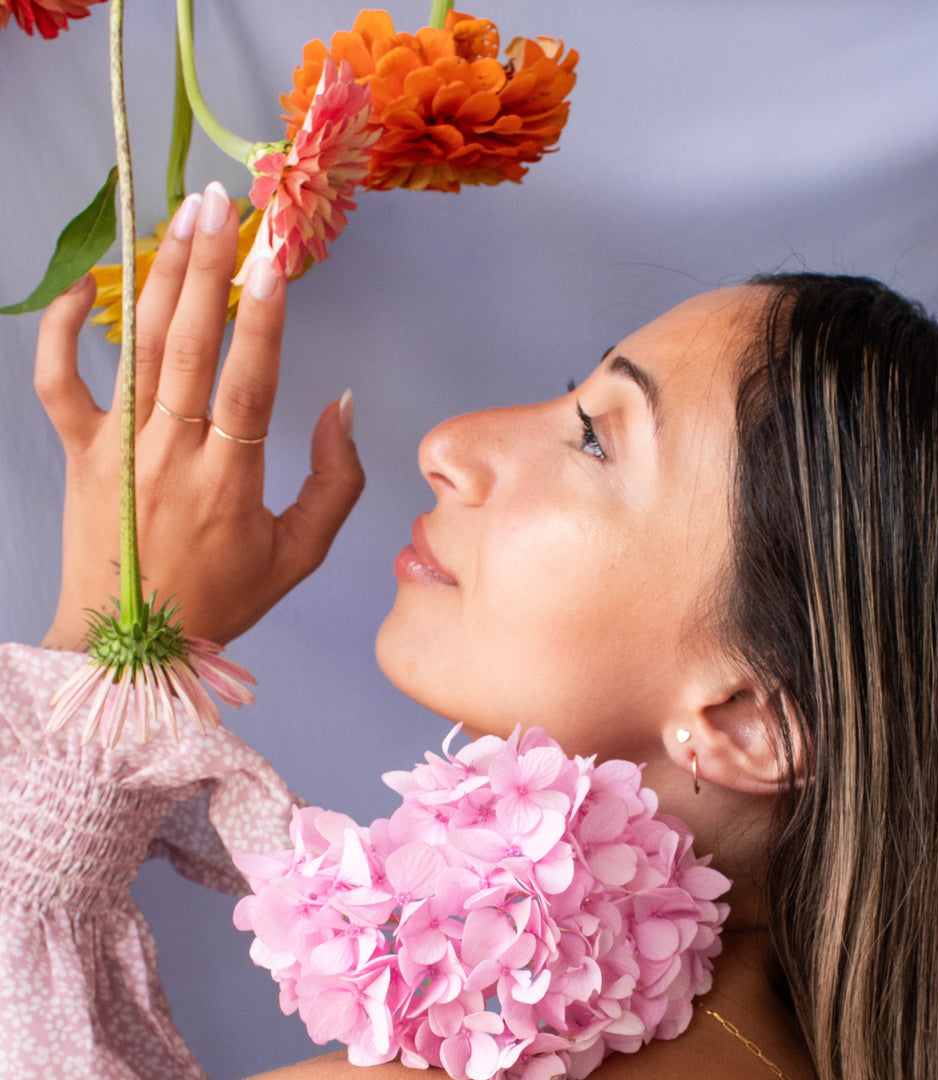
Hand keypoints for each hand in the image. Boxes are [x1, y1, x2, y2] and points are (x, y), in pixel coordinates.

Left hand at [35, 182, 364, 649]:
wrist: (132, 647)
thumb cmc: (224, 601)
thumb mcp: (300, 554)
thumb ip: (335, 482)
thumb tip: (343, 406)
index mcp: (230, 481)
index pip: (250, 383)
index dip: (263, 319)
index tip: (274, 258)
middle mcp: (170, 455)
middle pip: (190, 346)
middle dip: (209, 268)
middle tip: (225, 203)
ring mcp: (118, 449)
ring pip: (138, 350)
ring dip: (161, 278)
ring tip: (182, 217)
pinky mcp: (79, 453)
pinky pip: (59, 383)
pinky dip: (62, 333)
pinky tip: (86, 288)